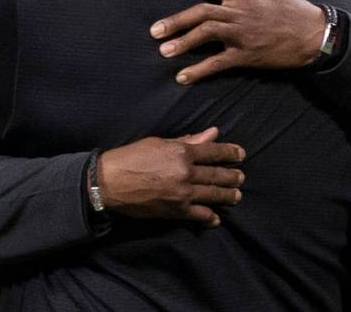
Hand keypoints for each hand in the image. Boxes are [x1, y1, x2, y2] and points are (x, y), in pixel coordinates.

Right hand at [97, 127, 244, 224]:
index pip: (214, 152)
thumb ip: (187, 140)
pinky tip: (216, 218)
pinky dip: (210, 217)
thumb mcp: (159, 143)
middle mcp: (186, 173)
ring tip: (236, 195)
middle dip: (232, 176)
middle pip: (217, 174)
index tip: (241, 154)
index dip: (230, 153)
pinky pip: (199, 215)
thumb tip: (213, 133)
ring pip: (213, 195)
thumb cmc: (131, 157)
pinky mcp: (175, 211)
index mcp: (181, 152)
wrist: (109, 182)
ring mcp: (182, 194)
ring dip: (227, 195)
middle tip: (241, 177)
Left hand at [150, 0, 324, 83]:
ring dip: (182, 43)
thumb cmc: (291, 6)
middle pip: (200, 12)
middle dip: (175, 20)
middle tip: (153, 31)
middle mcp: (238, 10)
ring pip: (206, 34)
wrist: (314, 34)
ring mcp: (241, 33)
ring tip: (163, 51)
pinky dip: (199, 71)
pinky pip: (218, 63)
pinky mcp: (247, 54)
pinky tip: (182, 77)